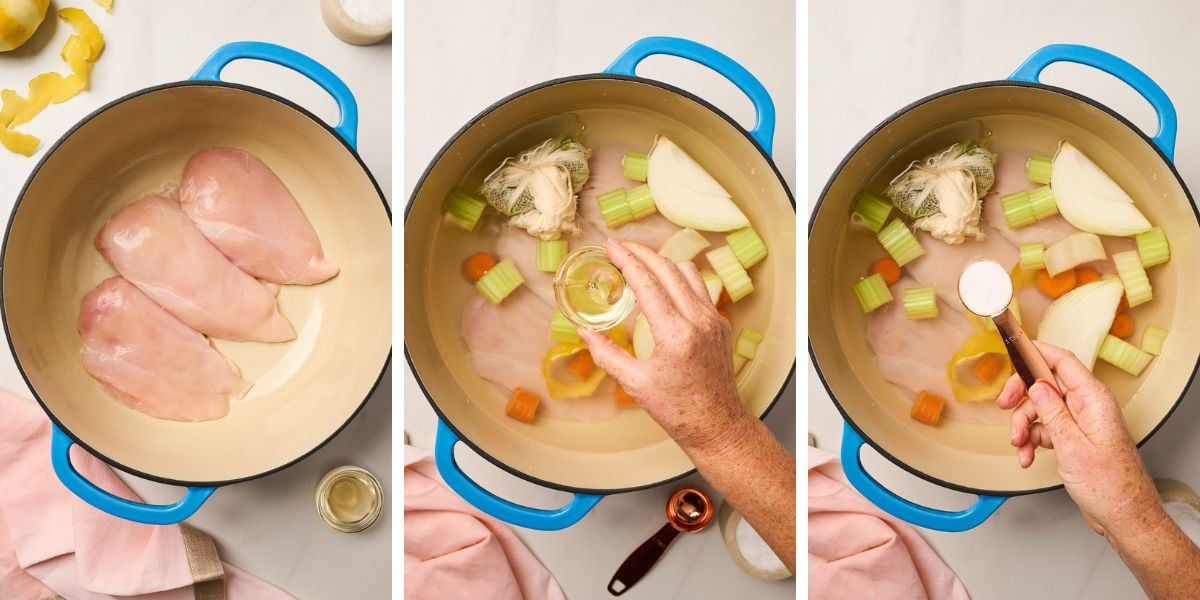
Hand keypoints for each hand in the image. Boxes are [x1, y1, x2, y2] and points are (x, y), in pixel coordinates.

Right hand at [578, 239, 749, 453]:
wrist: (717, 425)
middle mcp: (699, 320)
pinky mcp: (722, 324)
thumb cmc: (677, 410)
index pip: (647, 282)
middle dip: (642, 253)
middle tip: (620, 247)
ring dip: (663, 262)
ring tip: (642, 261)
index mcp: (675, 333)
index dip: (626, 260)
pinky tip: (666, 284)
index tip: (611, 246)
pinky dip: (680, 278)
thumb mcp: (635, 384)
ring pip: (689, 272)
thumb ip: (606, 354)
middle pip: (668, 269)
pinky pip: (701, 288)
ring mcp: (714, 320)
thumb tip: (584, 332)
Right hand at [996, 342, 1160, 534]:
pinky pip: (1045, 428)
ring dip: (1024, 426)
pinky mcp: (1075, 438)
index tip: (1013, 350)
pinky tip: (1028, 456)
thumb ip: (1051, 410)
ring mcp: (1081, 422)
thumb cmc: (1108, 484)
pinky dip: (1032, 440)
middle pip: (1045, 385)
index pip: (1062, 361)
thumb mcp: (1071, 443)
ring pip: (1041, 409)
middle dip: (1021, 397)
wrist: (1123, 515)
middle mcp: (1087, 406)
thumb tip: (1036, 384)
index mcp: (1093, 398)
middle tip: (1003, 406)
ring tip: (1020, 446)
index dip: (1037, 351)